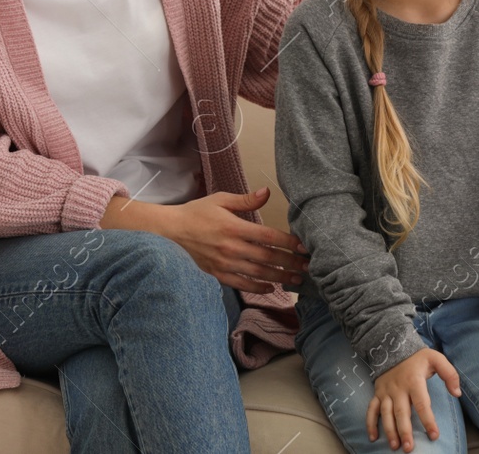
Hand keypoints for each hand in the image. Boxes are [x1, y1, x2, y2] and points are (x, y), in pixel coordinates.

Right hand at [109, 186, 308, 292]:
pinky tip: (271, 287)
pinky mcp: (217, 273)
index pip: (269, 237)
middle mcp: (231, 247)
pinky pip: (241, 284)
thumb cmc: (198, 212)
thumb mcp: (221, 200)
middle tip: (308, 267)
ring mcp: (224, 263)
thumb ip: (246, 199)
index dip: (289, 243)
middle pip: (268, 258)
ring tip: (297, 280)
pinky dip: (257, 287)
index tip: (304, 247)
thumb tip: (267, 192)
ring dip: (279, 277)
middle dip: (290, 263)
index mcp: (234, 227)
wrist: (171, 231)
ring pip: (258, 273)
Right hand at [368, 347, 461, 451]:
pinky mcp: (377, 393)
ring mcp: (386, 392)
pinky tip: (373, 437)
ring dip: (389, 431)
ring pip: (386, 414)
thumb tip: (457, 393)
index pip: (422, 403)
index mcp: (414, 381)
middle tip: (409, 448)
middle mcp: (398, 388)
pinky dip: (370, 423)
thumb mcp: (436, 358)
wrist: (392, 346)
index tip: (434, 435)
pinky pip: (371, 409)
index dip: (428, 420)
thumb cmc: (418, 357)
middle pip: (401, 412)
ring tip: (395, 446)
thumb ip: (450, 374)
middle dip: (405, 431)